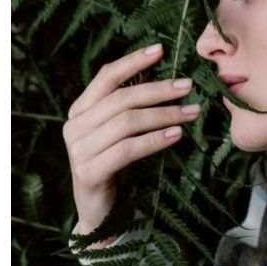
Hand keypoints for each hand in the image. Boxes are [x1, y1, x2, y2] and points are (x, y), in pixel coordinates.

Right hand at [63, 44, 198, 245]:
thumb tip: (168, 80)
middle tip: (188, 85)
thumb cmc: (117, 167)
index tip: (161, 50)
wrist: (102, 215)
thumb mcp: (122, 133)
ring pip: (127, 123)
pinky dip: (155, 140)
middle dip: (158, 90)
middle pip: (121, 99)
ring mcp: (79, 150)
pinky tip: (177, 135)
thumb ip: (131, 108)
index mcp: (81, 110)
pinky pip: (128, 150)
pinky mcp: (89, 173)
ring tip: (191, 112)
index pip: (106, 77)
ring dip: (164, 115)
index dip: (133, 61)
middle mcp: (75, 127)